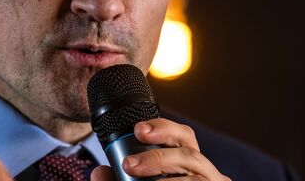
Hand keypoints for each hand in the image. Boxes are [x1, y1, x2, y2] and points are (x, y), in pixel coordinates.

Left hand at [90, 118, 229, 180]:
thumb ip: (116, 180)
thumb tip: (98, 172)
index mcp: (189, 162)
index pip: (184, 136)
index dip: (164, 128)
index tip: (138, 129)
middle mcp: (206, 174)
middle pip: (190, 155)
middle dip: (159, 157)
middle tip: (129, 164)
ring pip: (194, 179)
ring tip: (135, 173)